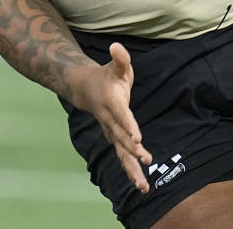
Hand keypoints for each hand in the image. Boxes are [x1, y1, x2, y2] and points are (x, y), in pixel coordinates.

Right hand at [71, 42, 152, 192]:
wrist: (85, 89)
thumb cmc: (106, 76)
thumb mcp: (116, 65)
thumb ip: (120, 58)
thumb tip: (116, 46)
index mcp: (112, 102)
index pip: (122, 116)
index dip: (129, 127)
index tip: (138, 138)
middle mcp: (110, 121)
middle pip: (122, 138)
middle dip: (133, 150)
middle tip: (146, 160)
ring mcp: (111, 132)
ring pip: (121, 154)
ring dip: (132, 170)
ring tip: (143, 186)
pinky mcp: (114, 139)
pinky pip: (122, 158)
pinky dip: (131, 172)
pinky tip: (141, 186)